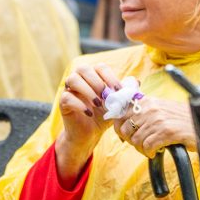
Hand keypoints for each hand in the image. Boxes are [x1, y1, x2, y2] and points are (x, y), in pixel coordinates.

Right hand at [56, 64, 122, 184]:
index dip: (110, 77)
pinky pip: (66, 97)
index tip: (118, 91)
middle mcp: (80, 79)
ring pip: (72, 79)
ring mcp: (69, 90)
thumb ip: (126, 92)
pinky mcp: (63, 103)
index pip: (100, 67)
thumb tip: (136, 81)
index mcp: (94, 76)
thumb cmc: (105, 114)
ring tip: (98, 104)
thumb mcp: (118, 103)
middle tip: (106, 96)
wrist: (91, 133)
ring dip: (87, 91)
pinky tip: (89, 113)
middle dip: (97, 82)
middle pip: (83, 68)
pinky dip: (80, 105)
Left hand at [113, 97, 195, 158]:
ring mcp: (159, 119)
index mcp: (149, 101)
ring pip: (136, 140)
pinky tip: (158, 151)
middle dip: (131, 141)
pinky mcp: (167, 131)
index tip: (126, 136)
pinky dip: (150, 152)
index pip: (121, 114)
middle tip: (142, 145)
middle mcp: (152, 108)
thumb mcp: (163, 108)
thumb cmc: (184, 120)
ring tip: (152, 149)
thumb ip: (146, 110)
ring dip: (142, 149)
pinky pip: (147, 146)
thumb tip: (124, 120)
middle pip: (125, 129)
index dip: (120, 128)